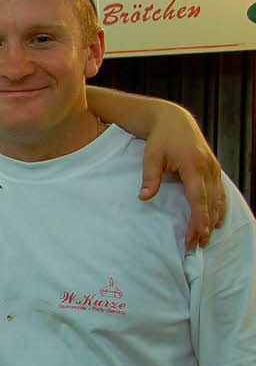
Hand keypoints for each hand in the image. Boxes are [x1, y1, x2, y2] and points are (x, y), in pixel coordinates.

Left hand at [138, 106, 225, 248]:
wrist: (174, 119)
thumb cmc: (160, 139)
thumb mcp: (151, 156)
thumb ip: (150, 177)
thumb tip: (144, 198)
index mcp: (193, 165)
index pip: (198, 198)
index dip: (197, 219)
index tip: (194, 237)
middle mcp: (208, 168)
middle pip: (210, 203)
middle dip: (204, 225)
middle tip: (198, 245)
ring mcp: (214, 168)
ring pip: (218, 198)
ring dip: (214, 219)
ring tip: (206, 238)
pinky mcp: (214, 168)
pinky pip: (220, 191)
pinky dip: (219, 207)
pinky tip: (216, 220)